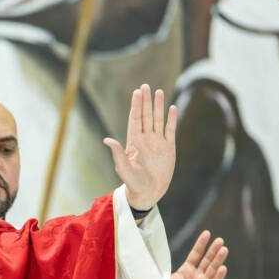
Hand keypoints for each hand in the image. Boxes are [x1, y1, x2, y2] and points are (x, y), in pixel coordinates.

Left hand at [104, 84, 175, 209]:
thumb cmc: (133, 182)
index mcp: (134, 142)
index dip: (136, 106)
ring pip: (158, 119)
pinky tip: (172, 108)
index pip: (135, 119)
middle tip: (145, 86)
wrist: (148, 192)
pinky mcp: (168, 147)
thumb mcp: (124, 168)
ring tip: (159, 91)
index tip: (137, 92)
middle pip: (145, 115)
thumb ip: (118, 153)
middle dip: (145, 101)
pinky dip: (171, 119)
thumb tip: (107, 140)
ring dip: (158, 106)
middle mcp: (145, 139)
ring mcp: (157, 142)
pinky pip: (170, 130)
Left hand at [153, 230, 226, 278]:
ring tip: (224, 249)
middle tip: (220, 240)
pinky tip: (223, 268)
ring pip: (212, 269)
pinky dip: (218, 276)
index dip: (201, 244)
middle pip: (207, 260)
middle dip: (213, 250)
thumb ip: (160, 269)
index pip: (195, 254)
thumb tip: (151, 256)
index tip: (207, 233)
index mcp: (185, 270)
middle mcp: (196, 275)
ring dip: (218, 260)